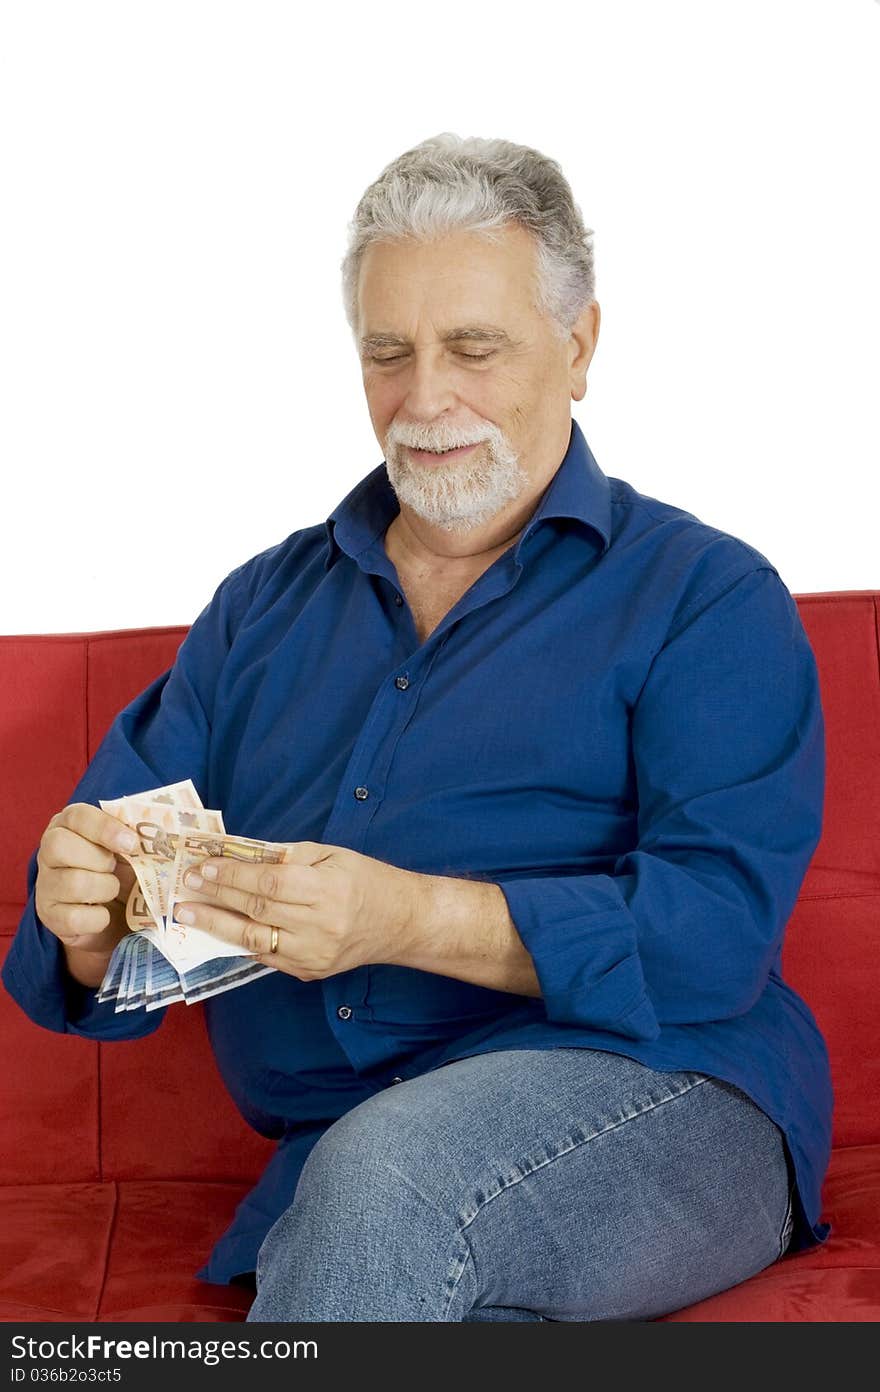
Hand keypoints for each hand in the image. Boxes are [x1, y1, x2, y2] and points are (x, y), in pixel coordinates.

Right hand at [35, 802, 138, 952]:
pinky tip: (104, 912)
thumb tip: (163, 835)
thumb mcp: (133, 850)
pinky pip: (74, 917)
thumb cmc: (125, 872)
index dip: (105, 827)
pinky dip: (98, 918)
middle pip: (60, 844)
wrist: (117, 918)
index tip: (132, 843)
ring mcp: (46, 885)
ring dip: (105, 888)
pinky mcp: (50, 916)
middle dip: (99, 859)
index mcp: (70, 825)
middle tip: (114, 868)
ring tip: (112, 890)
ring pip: (72, 882)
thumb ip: (141, 836)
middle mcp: (49, 852)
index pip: (76, 815)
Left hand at [175, 841, 417, 980]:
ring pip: (254, 939)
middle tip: (186, 886)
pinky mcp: (310, 972)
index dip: (233, 875)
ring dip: (216, 925)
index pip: (269, 883)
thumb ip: (289, 856)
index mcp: (327, 890)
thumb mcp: (333, 855)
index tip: (204, 867)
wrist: (401, 922)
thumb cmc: (367, 880)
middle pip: (257, 909)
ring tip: (188, 915)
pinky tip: (218, 930)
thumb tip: (244, 854)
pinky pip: (266, 956)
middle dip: (217, 896)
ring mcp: (313, 954)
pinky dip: (240, 942)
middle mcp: (319, 925)